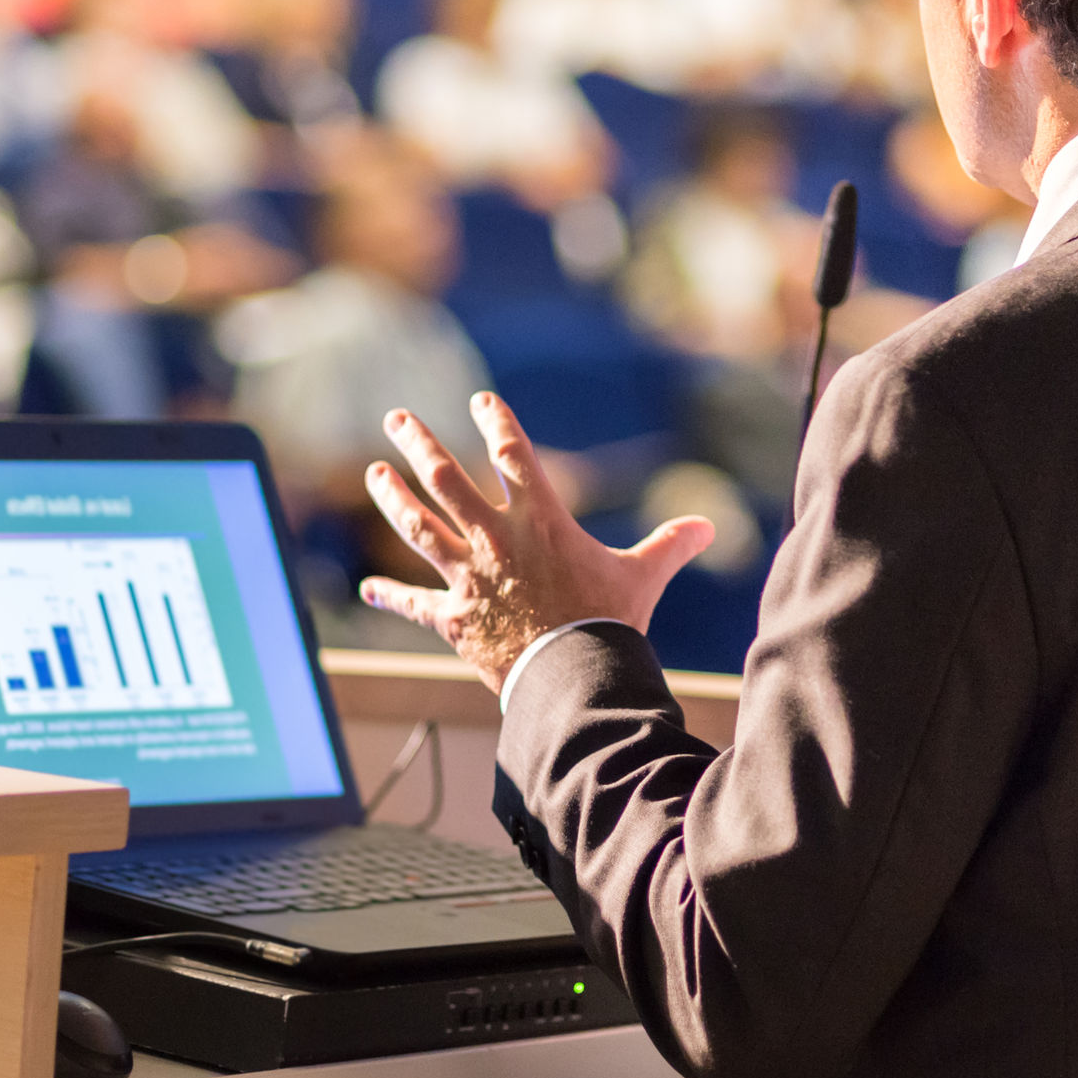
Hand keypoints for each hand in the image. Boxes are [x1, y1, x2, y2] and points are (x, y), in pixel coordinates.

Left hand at [360, 392, 715, 692]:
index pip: (513, 455)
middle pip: (446, 479)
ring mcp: (469, 577)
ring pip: (419, 527)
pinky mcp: (453, 618)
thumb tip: (708, 526)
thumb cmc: (610, 623)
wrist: (575, 678)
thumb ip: (669, 545)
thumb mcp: (643, 576)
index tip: (481, 400)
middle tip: (397, 419)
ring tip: (374, 473)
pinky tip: (368, 586)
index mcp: (541, 520)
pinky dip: (391, 595)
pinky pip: (415, 602)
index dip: (497, 423)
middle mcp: (496, 540)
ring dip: (393, 498)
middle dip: (419, 444)